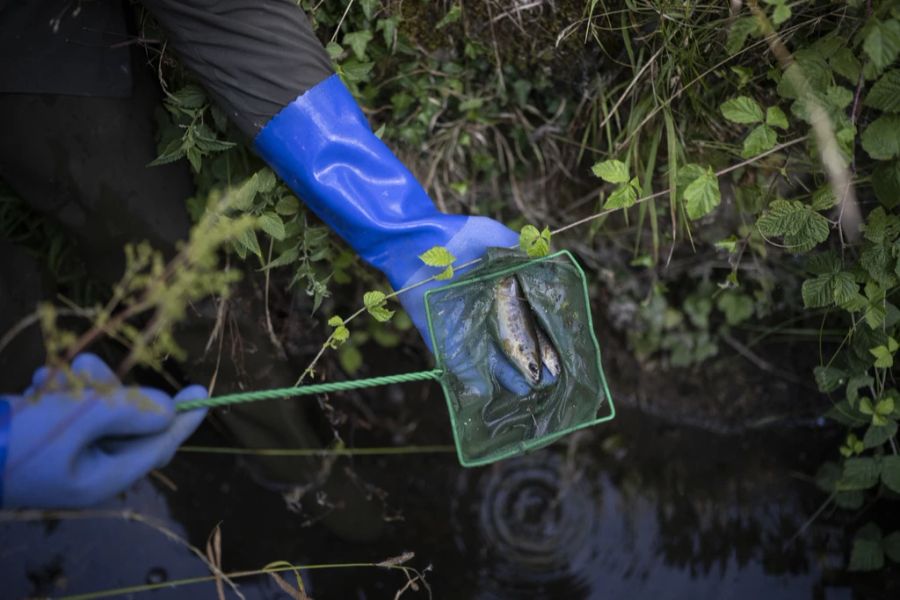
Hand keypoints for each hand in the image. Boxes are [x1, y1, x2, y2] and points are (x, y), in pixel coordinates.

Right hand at [0, 353, 206, 507]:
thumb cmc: (14, 440)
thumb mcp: (74, 421)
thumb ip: (127, 411)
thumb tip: (171, 408)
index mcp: (105, 477)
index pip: (159, 447)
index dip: (183, 419)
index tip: (204, 392)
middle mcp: (94, 465)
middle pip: (134, 419)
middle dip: (115, 393)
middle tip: (90, 381)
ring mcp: (74, 447)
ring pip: (105, 403)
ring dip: (84, 385)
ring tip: (51, 382)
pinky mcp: (55, 429)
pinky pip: (78, 400)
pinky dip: (63, 386)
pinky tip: (39, 384)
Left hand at [393, 216, 534, 395]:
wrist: (415, 240)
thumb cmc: (456, 235)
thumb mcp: (495, 237)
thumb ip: (521, 253)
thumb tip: (551, 265)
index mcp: (498, 291)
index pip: (525, 321)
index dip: (542, 338)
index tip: (558, 354)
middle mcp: (482, 313)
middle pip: (510, 344)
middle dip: (529, 363)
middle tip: (549, 380)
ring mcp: (461, 327)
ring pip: (488, 358)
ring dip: (506, 376)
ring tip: (526, 390)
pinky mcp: (439, 337)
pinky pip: (456, 362)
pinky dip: (470, 377)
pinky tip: (488, 391)